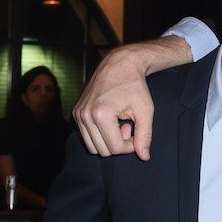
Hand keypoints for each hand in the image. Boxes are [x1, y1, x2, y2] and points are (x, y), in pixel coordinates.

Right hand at [72, 37, 191, 159]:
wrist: (120, 64)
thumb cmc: (135, 86)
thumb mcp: (145, 110)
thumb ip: (145, 135)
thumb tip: (144, 157)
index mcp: (101, 114)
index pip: (115, 148)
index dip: (130, 146)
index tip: (136, 131)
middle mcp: (85, 115)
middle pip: (103, 151)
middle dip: (119, 144)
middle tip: (128, 126)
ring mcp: (78, 114)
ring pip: (93, 147)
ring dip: (108, 140)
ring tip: (119, 124)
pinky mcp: (76, 112)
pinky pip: (87, 137)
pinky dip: (99, 134)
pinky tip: (111, 120)